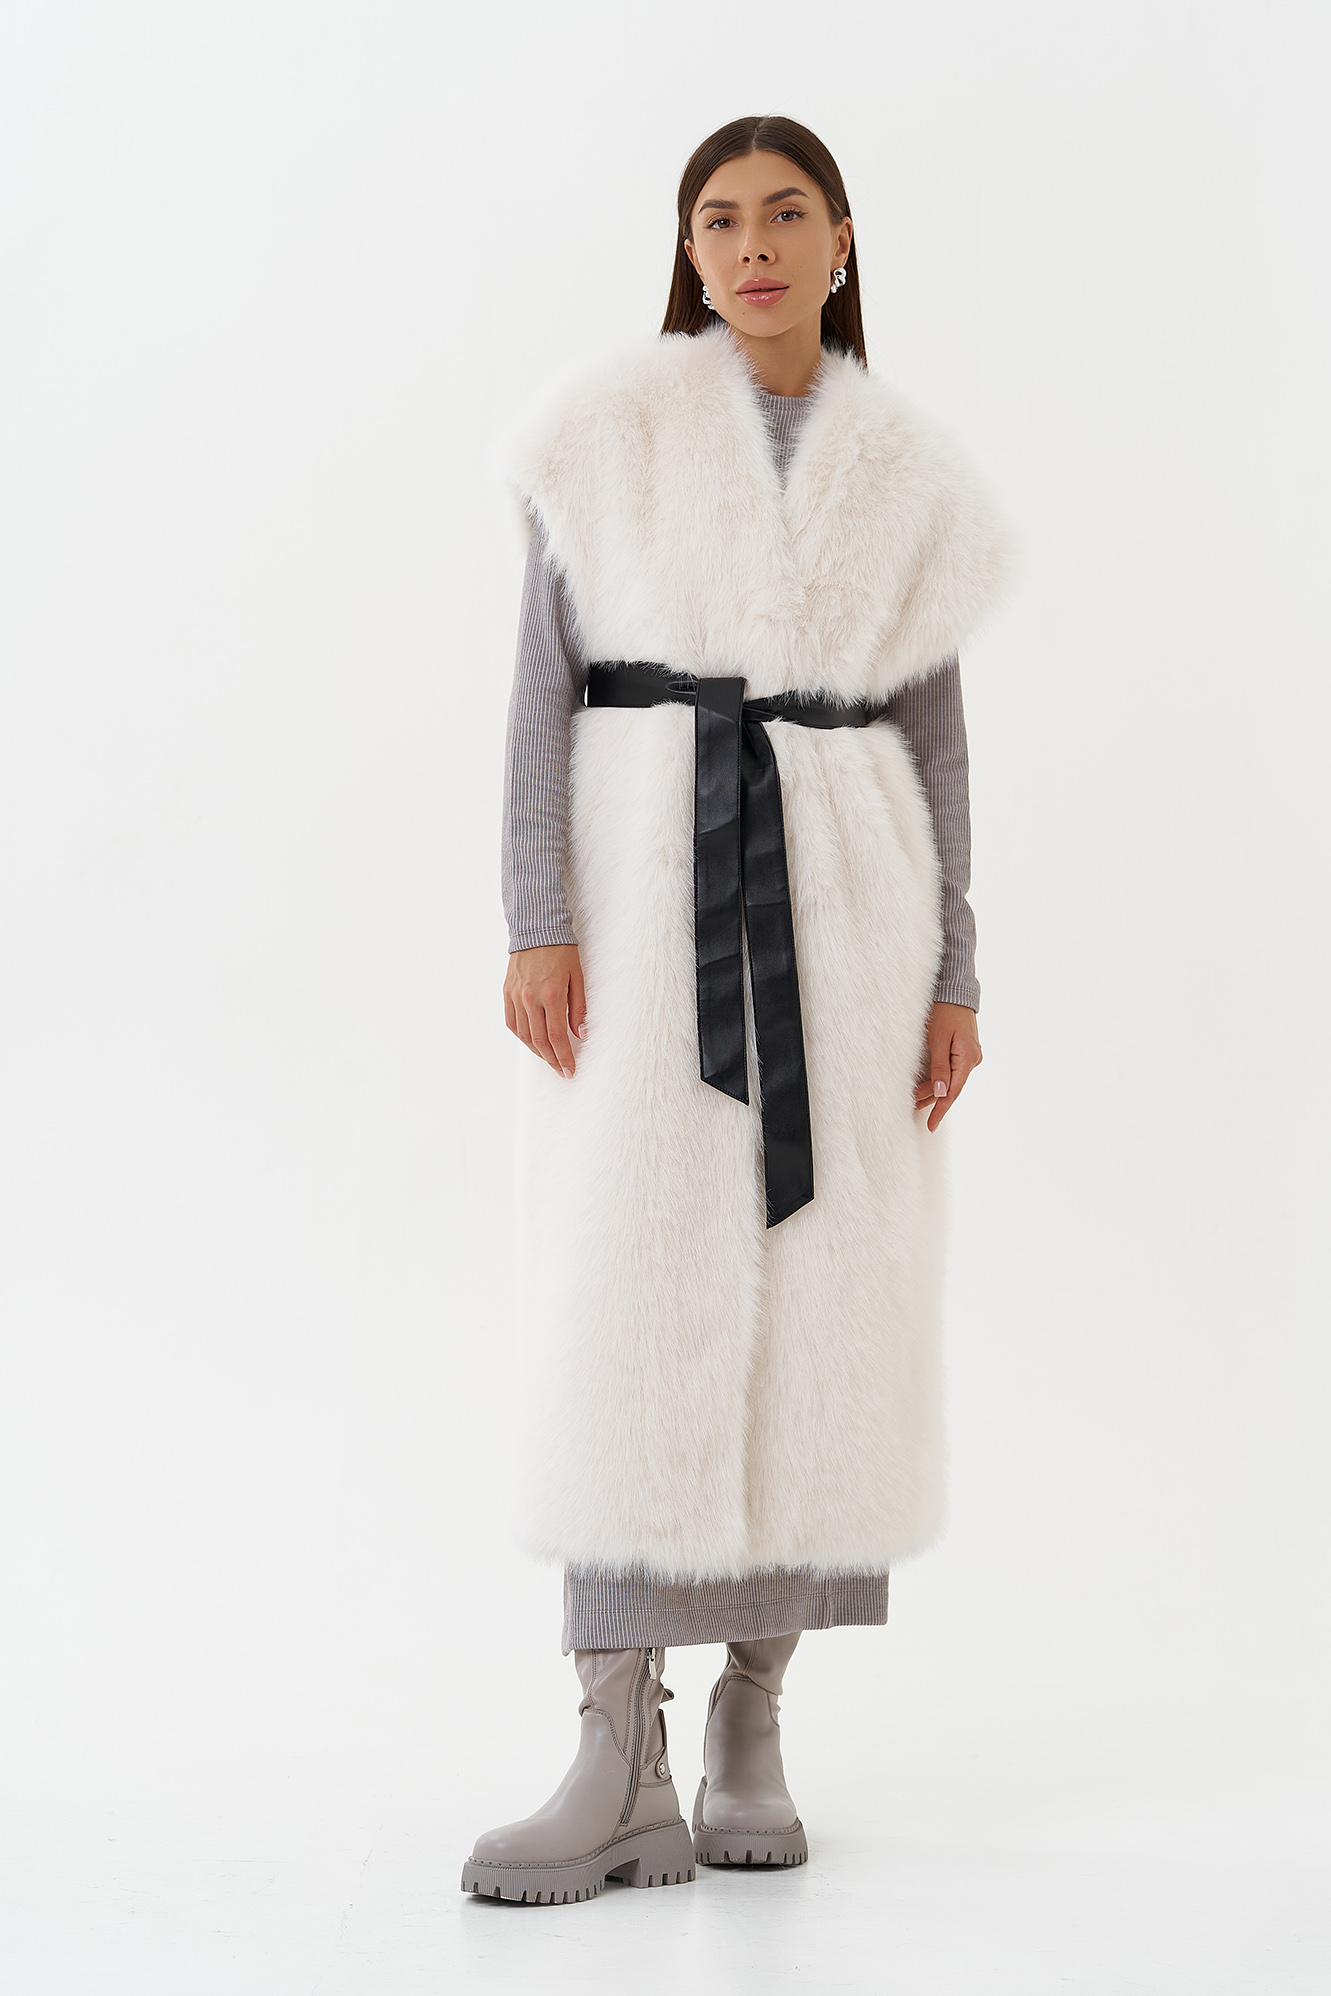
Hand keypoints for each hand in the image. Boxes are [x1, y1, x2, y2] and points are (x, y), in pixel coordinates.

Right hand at [504, 944, 585, 1077]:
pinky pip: (512, 1022)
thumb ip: (579, 1007)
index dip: (564, 1057)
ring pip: (524, 1035)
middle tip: (562, 1071)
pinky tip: (532, 1042)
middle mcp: (530, 998)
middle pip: (540, 1040)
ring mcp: (515, 996)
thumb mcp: (577, 977)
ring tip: (550, 1059)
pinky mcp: (507, 992)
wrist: (536, 929)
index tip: (570, 1070)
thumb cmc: (562, 951)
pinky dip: (522, 1036)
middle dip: (552, 1060)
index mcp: (550, 994)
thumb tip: (581, 1034)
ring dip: (537, 1051)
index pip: (557, 1036)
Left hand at [914, 1002, 981, 1131]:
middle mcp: (972, 1059)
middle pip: (950, 1087)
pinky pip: (951, 1071)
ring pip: (950, 1080)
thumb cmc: (946, 1012)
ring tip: (914, 1100)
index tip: (931, 1125)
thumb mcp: (939, 1039)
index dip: (941, 1110)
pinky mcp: (963, 1051)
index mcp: (968, 1058)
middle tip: (912, 1108)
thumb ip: (940, 1067)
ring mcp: (969, 1056)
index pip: (953, 1091)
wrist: (955, 991)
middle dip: (931, 1099)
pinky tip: (926, 1086)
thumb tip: (941, 1092)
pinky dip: (938, 1079)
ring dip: (933, 1090)